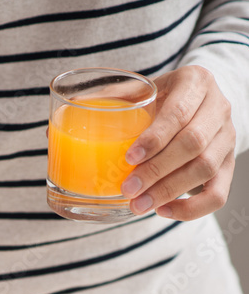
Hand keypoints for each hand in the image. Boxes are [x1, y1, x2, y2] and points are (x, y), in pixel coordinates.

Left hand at [121, 65, 234, 220]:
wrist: (199, 104)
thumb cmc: (164, 99)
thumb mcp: (145, 90)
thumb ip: (114, 99)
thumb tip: (65, 117)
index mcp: (195, 82)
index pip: (179, 113)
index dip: (155, 139)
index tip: (129, 158)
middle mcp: (218, 108)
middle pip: (194, 144)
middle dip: (157, 170)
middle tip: (128, 189)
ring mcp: (227, 138)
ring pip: (205, 168)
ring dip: (169, 191)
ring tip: (139, 205)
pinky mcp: (228, 166)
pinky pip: (218, 194)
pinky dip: (191, 209)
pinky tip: (163, 211)